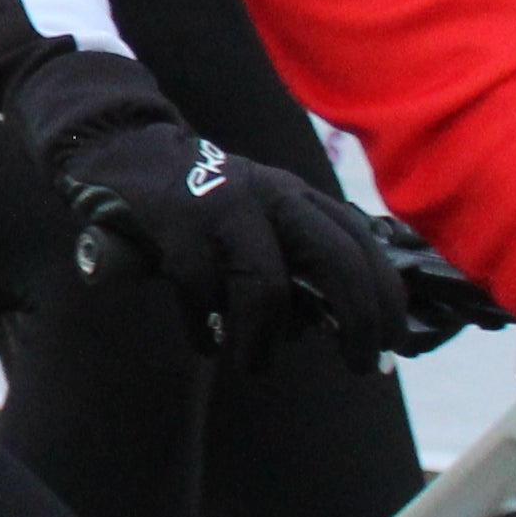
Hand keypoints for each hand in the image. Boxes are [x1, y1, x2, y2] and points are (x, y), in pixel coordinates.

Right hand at [7, 45, 398, 360]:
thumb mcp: (260, 214)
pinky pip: (201, 292)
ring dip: (264, 339)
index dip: (385, 295)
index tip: (392, 343)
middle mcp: (271, 195)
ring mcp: (223, 208)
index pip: (361, 242)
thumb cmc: (201, 203)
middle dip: (357, 318)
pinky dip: (204, 327)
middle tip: (359, 365)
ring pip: (265, 286)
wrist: (123, 151)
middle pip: (334, 259)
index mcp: (298, 195)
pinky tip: (205, 342)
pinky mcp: (176, 226)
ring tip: (254, 365)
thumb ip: (294, 255)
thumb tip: (334, 325)